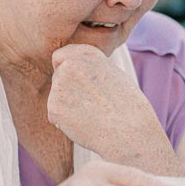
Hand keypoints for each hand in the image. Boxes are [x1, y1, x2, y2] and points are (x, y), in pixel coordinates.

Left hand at [48, 44, 159, 158]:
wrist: (131, 132)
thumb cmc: (129, 107)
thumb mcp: (114, 75)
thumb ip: (91, 69)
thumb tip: (74, 70)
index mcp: (87, 53)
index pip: (60, 56)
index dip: (68, 71)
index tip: (83, 84)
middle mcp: (70, 65)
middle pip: (58, 78)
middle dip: (69, 90)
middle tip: (94, 104)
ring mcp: (59, 86)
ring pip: (56, 97)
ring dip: (68, 107)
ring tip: (94, 115)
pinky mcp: (54, 108)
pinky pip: (55, 115)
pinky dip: (67, 123)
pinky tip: (87, 125)